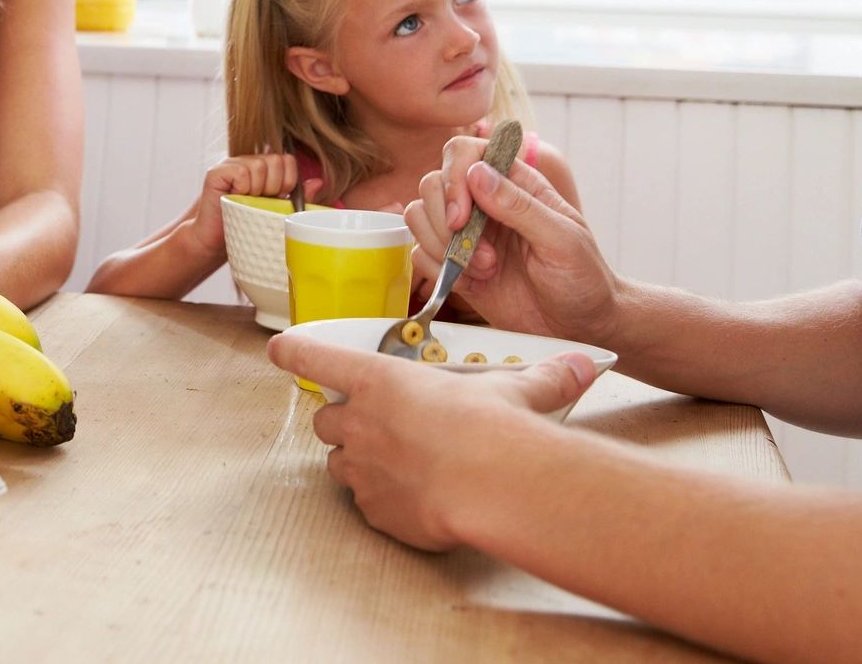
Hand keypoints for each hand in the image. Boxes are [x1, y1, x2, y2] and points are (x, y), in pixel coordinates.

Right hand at [189, 155, 323, 255]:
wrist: (216, 242)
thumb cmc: (246, 226)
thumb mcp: (277, 212)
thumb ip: (297, 196)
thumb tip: (318, 182)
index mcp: (264, 168)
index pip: (287, 160)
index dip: (288, 180)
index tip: (278, 198)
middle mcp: (248, 162)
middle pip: (275, 160)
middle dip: (274, 186)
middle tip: (261, 201)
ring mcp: (231, 164)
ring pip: (259, 166)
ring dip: (257, 189)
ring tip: (247, 201)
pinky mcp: (216, 172)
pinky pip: (240, 172)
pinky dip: (242, 188)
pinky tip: (234, 198)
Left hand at [266, 331, 597, 549]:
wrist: (495, 488)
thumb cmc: (495, 429)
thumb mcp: (515, 392)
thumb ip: (540, 379)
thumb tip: (582, 365)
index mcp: (379, 381)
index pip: (317, 357)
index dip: (294, 352)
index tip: (279, 349)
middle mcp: (360, 423)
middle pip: (326, 419)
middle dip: (343, 422)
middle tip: (377, 426)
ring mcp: (363, 470)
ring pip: (338, 465)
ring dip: (356, 462)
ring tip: (395, 466)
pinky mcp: (376, 512)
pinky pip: (367, 505)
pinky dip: (383, 503)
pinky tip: (415, 502)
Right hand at [406, 137, 620, 343]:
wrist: (578, 326)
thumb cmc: (582, 278)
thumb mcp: (563, 240)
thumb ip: (521, 206)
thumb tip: (477, 173)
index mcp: (516, 183)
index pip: (466, 152)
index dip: (454, 176)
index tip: (462, 214)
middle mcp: (484, 202)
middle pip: (433, 183)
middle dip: (444, 219)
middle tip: (479, 252)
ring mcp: (466, 233)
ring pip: (419, 215)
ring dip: (442, 246)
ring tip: (484, 269)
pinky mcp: (453, 264)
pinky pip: (419, 254)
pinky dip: (438, 270)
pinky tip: (473, 283)